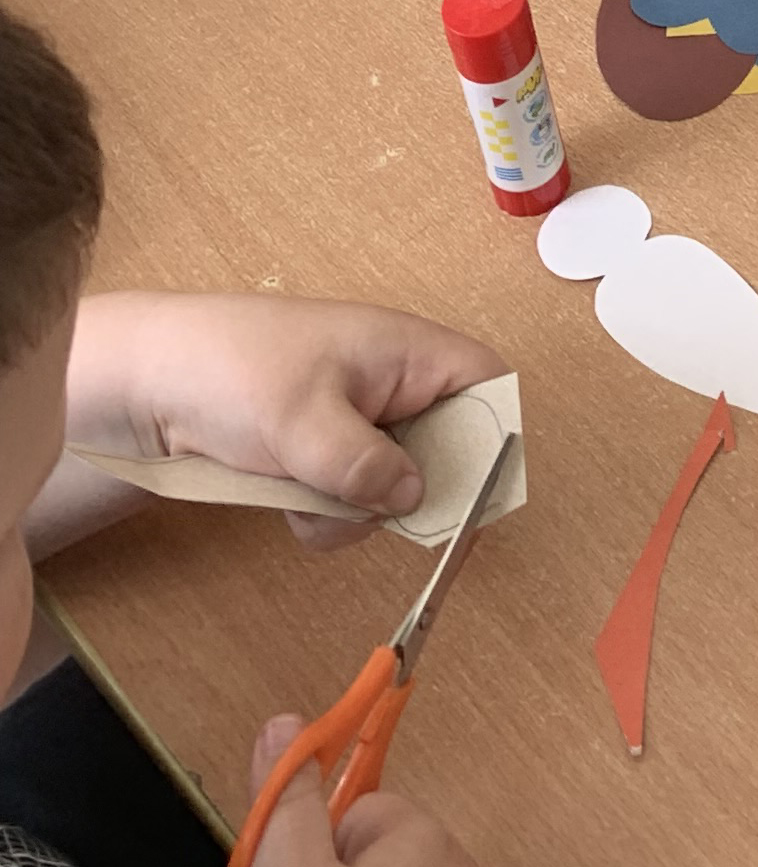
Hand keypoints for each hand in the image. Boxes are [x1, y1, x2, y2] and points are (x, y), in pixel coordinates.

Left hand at [66, 294, 502, 546]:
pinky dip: (326, 513)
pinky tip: (287, 501)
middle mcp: (397, 386)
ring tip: (306, 496)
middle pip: (448, 449)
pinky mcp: (327, 453)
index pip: (491, 387)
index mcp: (411, 354)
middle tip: (373, 506)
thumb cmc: (234, 372)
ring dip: (358, 509)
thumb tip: (413, 497)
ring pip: (396, 485)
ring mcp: (362, 422)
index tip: (473, 493)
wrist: (151, 380)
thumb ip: (364, 463)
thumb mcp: (302, 420)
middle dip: (411, 490)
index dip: (497, 436)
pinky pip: (354, 498)